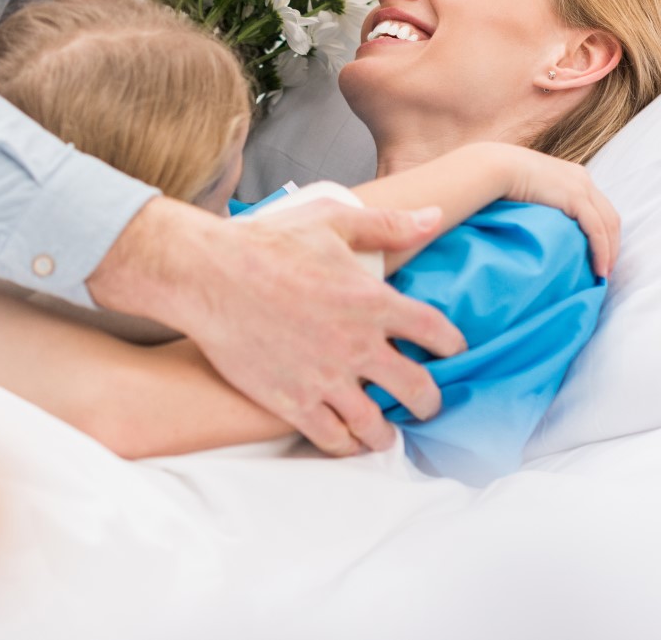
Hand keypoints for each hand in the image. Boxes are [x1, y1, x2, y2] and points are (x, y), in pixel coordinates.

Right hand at [86, 196, 466, 458]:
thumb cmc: (268, 243)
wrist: (209, 276)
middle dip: (429, 402)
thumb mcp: (332, 220)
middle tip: (427, 404)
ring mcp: (325, 379)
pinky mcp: (292, 401)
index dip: (452, 346)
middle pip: (417, 389)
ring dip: (387, 433)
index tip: (451, 352)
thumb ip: (387, 224)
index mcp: (372, 301)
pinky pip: (332, 439)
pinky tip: (348, 440)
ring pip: (375, 426)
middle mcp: (356, 346)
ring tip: (385, 432)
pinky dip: (346, 445)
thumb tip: (433, 215)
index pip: (435, 332)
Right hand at [486, 144, 621, 276]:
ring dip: (610, 252)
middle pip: (610, 217)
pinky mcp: (576, 198)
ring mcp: (582, 187)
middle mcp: (583, 179)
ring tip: (603, 274)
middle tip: (606, 269)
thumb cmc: (502, 178)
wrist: (496, 167)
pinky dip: (602, 251)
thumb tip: (538, 221)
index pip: (600, 207)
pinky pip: (597, 230)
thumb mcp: (529, 188)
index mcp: (573, 176)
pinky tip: (599, 269)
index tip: (600, 254)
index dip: (604, 232)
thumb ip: (541, 200)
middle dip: (612, 245)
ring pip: (608, 225)